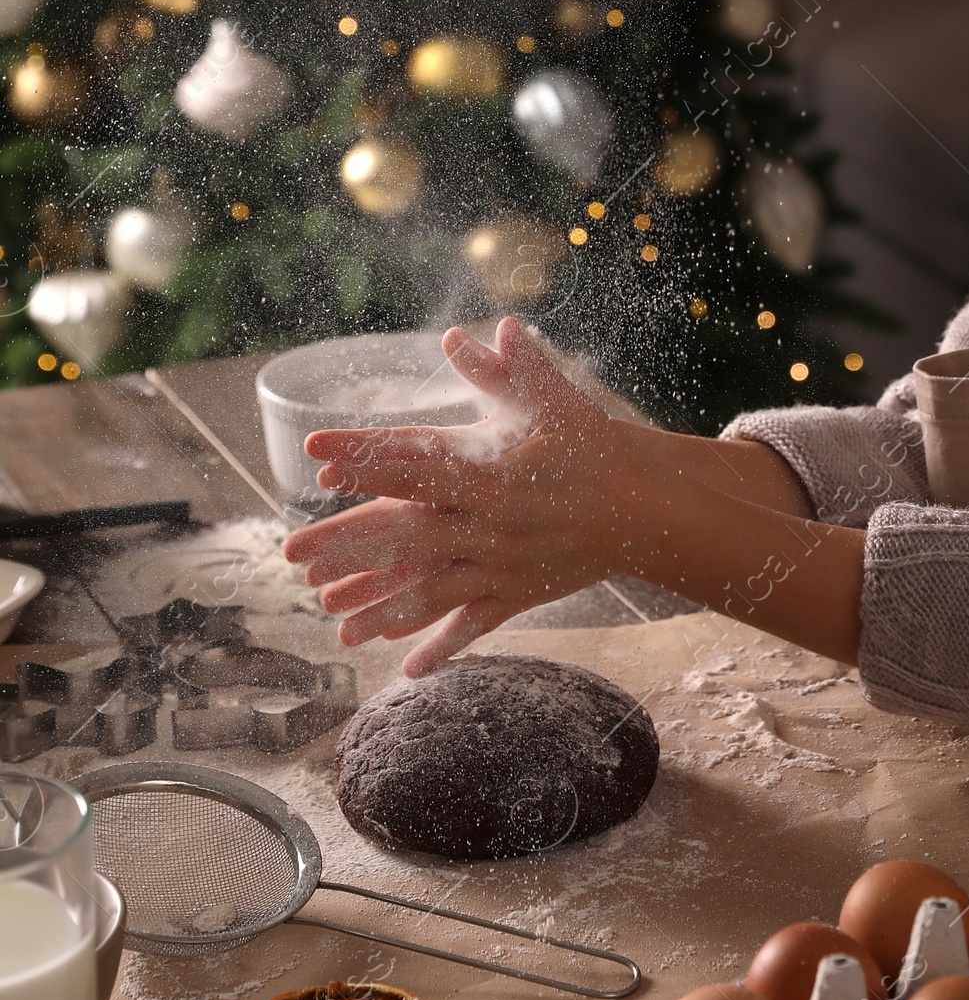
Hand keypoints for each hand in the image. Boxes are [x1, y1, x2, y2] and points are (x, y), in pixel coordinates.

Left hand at [281, 318, 641, 674]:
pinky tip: (407, 671)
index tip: (317, 459)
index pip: (415, 467)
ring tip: (331, 618)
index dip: (365, 462)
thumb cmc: (595, 448)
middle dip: (345, 546)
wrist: (648, 509)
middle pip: (405, 538)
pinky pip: (474, 625)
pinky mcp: (519, 594)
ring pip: (431, 591)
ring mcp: (503, 567)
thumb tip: (486, 328)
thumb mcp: (558, 402)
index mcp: (492, 476)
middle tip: (290, 552)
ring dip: (378, 607)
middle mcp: (490, 526)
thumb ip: (516, 369)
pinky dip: (442, 647)